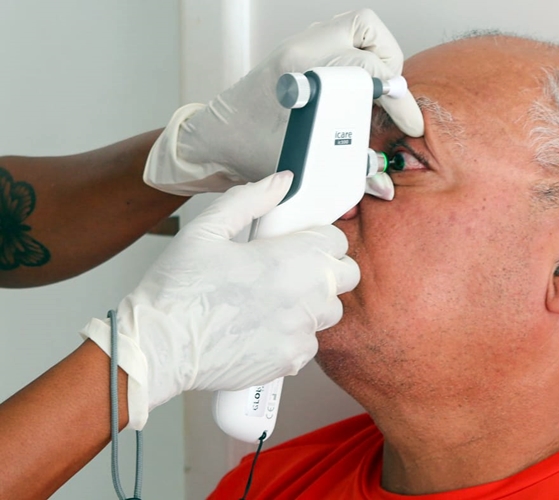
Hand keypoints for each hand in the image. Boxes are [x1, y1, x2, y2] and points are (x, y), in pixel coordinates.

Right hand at [80, 171, 359, 429]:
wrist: (158, 349)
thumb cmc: (177, 290)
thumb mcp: (207, 230)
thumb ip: (250, 200)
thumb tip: (282, 181)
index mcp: (291, 258)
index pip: (337, 241)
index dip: (318, 238)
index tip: (299, 242)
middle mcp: (306, 297)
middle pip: (346, 276)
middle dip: (326, 269)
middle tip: (292, 269)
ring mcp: (302, 332)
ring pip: (330, 311)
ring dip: (312, 303)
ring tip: (273, 300)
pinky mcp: (291, 361)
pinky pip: (309, 343)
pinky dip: (293, 335)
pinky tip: (261, 328)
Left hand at [145, 8, 423, 195]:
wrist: (214, 139)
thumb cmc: (246, 151)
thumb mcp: (299, 165)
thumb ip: (345, 173)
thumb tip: (384, 185)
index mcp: (300, 74)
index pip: (365, 67)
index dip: (396, 97)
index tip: (408, 124)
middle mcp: (302, 50)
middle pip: (368, 34)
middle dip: (391, 71)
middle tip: (394, 107)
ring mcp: (302, 46)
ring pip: (359, 30)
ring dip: (378, 60)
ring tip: (380, 97)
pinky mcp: (302, 52)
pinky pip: (345, 40)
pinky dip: (363, 59)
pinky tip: (361, 93)